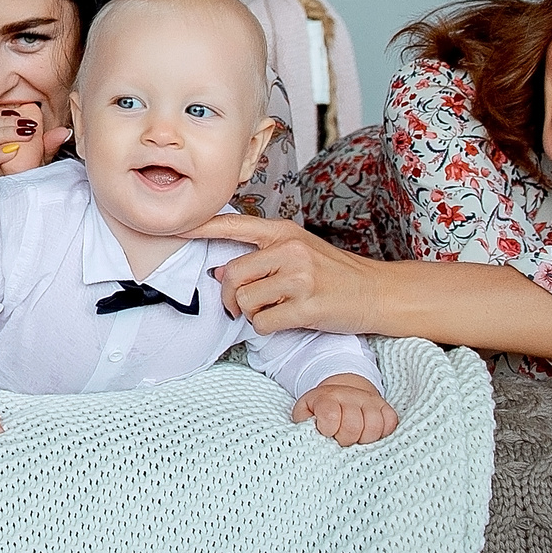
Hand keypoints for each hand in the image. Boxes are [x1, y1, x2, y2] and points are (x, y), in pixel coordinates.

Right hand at [0, 101, 68, 196]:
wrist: (16, 203)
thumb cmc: (21, 177)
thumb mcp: (37, 156)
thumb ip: (47, 142)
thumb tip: (65, 132)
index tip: (21, 113)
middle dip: (6, 121)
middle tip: (28, 125)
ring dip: (4, 134)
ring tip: (24, 135)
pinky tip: (12, 151)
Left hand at [200, 214, 385, 335]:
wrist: (377, 292)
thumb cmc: (334, 274)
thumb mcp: (299, 251)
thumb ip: (262, 256)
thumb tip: (220, 270)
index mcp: (284, 232)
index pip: (233, 225)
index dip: (200, 226)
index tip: (174, 228)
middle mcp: (289, 250)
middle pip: (233, 274)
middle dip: (230, 296)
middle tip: (240, 306)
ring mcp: (299, 278)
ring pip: (246, 301)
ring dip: (251, 314)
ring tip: (272, 311)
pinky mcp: (307, 306)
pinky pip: (263, 323)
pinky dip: (267, 328)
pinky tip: (285, 321)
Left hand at [292, 373, 399, 445]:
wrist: (341, 392)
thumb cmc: (320, 409)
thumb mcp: (304, 412)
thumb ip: (302, 422)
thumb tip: (308, 435)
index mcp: (327, 398)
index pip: (330, 416)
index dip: (328, 429)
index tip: (326, 432)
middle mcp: (350, 396)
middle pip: (353, 426)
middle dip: (345, 439)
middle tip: (340, 438)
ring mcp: (370, 401)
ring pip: (374, 426)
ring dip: (364, 439)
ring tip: (355, 438)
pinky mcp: (385, 407)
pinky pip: (390, 423)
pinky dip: (382, 433)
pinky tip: (369, 433)